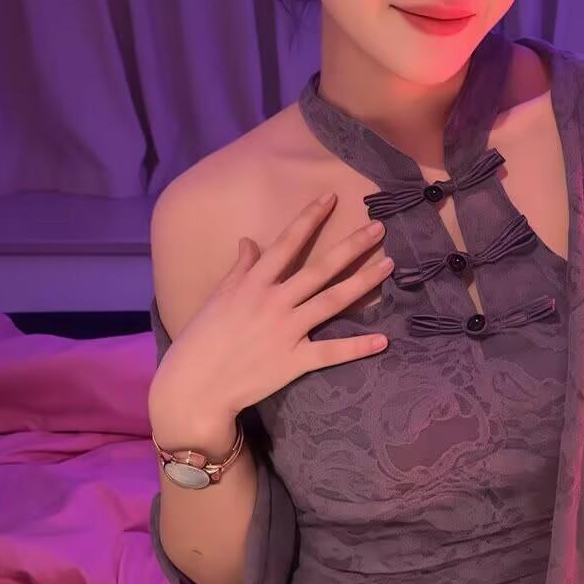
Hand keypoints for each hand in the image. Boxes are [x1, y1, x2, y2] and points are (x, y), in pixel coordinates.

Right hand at [149, 193, 393, 424]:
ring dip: (363, 282)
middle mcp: (274, 302)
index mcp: (253, 284)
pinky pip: (331, 352)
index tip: (331, 197)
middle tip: (379, 227)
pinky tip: (383, 339)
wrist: (195, 385)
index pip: (286, 243)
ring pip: (332, 301)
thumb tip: (249, 240)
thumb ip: (239, 269)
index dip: (309, 218)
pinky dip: (357, 346)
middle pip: (320, 269)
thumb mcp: (218, 297)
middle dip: (352, 246)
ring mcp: (286, 331)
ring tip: (388, 266)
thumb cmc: (202, 338)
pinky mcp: (293, 361)